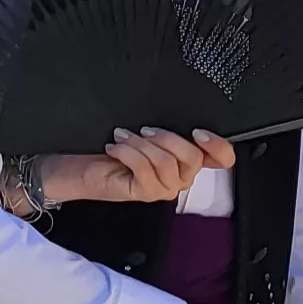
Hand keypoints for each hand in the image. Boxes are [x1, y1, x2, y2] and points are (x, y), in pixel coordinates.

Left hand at [34, 128, 236, 205]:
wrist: (80, 163)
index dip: (219, 146)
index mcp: (186, 160)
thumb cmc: (114, 143)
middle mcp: (180, 177)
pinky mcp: (142, 193)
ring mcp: (162, 188)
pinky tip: (115, 147)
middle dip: (167, 137)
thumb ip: (168, 124)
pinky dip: (128, 153)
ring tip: (123, 137)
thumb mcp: (145, 128)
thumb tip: (180, 110)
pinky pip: (144, 170)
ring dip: (141, 144)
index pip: (222, 159)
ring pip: (167, 163)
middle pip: (193, 158)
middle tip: (143, 130)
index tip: (198, 130)